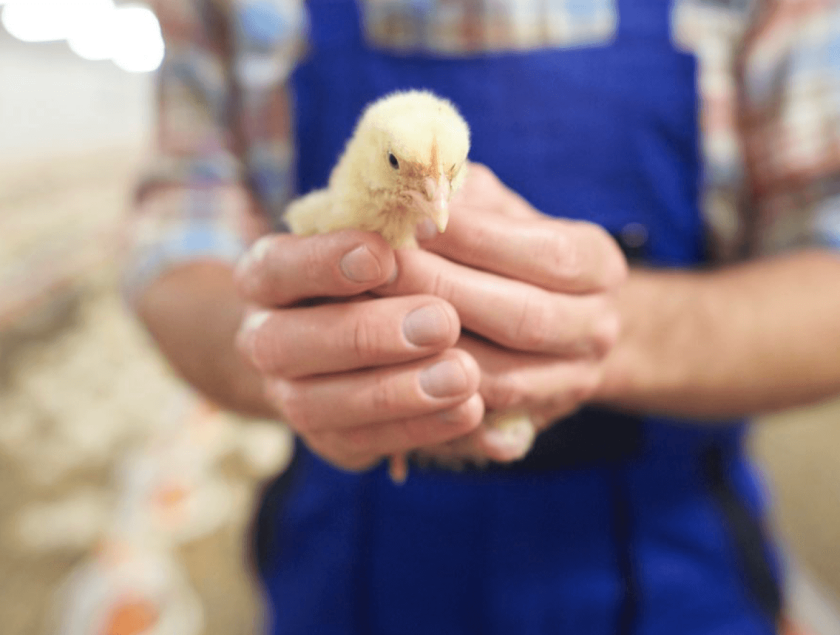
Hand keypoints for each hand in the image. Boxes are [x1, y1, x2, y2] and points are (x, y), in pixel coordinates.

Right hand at [233, 229, 484, 472]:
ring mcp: (290, 395)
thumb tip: (438, 201)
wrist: (360, 337)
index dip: (323, 263)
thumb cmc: (381, 266)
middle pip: (285, 344)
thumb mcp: (389, 231)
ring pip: (316, 404)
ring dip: (394, 393)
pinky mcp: (329, 440)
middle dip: (365, 334)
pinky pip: (361, 443)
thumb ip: (404, 219)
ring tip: (464, 375)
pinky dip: (416, 429)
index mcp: (268, 276)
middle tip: (442, 321)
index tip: (383, 255)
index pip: (276, 267)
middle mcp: (264, 338)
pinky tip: (469, 410)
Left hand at [378, 164, 627, 463]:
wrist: (547, 321)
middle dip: (445, 292)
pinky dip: (431, 396)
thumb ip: (466, 196)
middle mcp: (598, 328)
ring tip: (371, 314)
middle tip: (380, 268)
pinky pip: (481, 422)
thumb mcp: (497, 210)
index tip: (413, 221)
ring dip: (432, 348)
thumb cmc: (504, 248)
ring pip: (501, 376)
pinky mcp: (535, 423)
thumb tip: (415, 186)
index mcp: (599, 265)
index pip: (547, 253)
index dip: (478, 239)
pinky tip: (383, 367)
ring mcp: (572, 383)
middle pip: (524, 318)